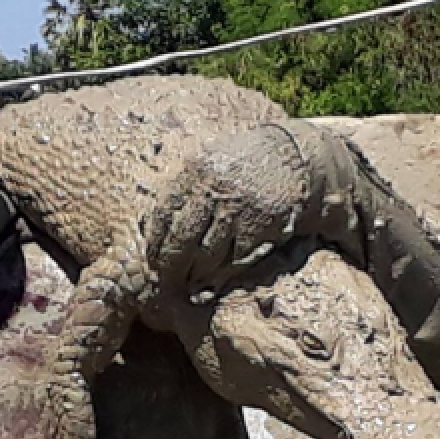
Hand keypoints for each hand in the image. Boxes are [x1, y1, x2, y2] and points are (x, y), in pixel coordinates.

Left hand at [143, 125, 316, 286]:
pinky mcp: (259, 225)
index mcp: (194, 172)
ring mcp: (238, 209)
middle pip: (182, 239)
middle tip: (168, 279)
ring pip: (207, 254)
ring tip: (191, 282)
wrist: (290, 157)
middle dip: (172, 265)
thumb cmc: (240, 165)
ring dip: (197, 274)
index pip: (164, 215)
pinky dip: (225, 271)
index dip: (155, 242)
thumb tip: (149, 227)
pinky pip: (235, 258)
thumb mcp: (208, 165)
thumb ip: (183, 192)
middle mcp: (214, 189)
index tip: (152, 259)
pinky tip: (218, 275)